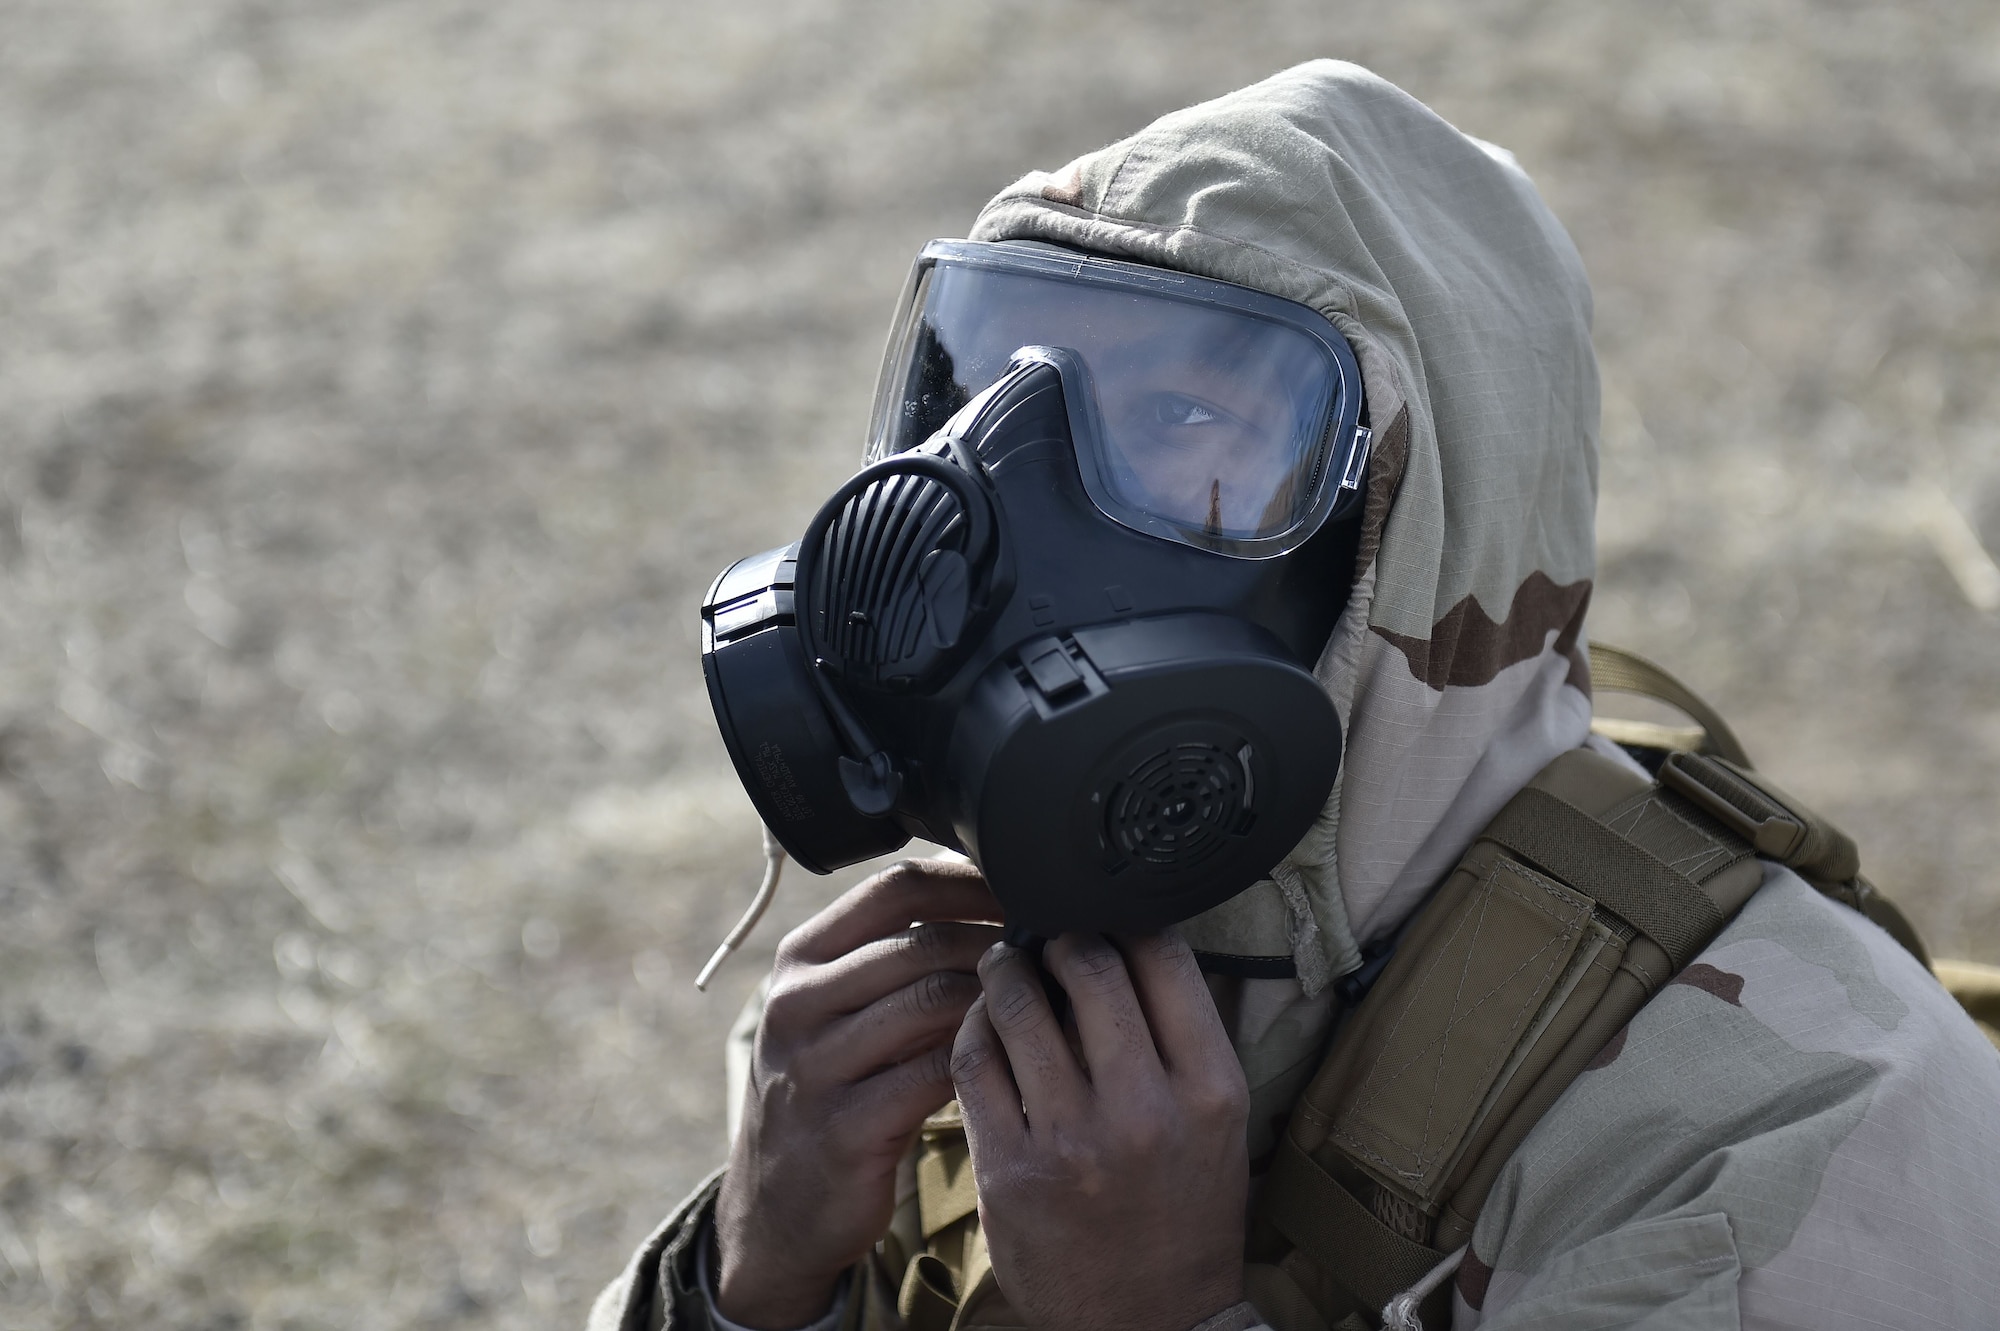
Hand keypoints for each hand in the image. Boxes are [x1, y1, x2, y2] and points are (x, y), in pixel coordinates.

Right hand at [711, 860, 1003, 1328]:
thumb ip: (895, 959)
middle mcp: (796, 1004)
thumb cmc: (835, 1090)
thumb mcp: (841, 1012)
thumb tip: (993, 895)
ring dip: (996, 999)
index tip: (1024, 890)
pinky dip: (982, 1058)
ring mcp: (815, 1066)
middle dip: (996, 943)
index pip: (893, 889)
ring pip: (931, 1001)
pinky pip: (934, 1073)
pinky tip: (1013, 1059)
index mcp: (798, 959)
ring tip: (1039, 1002)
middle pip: (920, 942)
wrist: (779, 1206)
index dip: (968, 883)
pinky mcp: (845, 1127)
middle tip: (1048, 955)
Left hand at [951, 932, 1249, 1330]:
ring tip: (1005, 966)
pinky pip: (974, 1063)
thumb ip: (1186, 1040)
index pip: (1165, 958)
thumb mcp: (1219, 1126)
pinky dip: (972, 1029)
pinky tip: (980, 1024)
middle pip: (1090, 967)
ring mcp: (1072, 1139)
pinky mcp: (1010, 1169)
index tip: (1105, 917)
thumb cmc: (1184, 1216)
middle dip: (1061, 937)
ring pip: (1020, 1006)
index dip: (1127, 919)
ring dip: (1006, 972)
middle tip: (1047, 936)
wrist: (1150, 1323)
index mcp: (1210, 1088)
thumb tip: (1140, 944)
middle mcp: (1145, 1107)